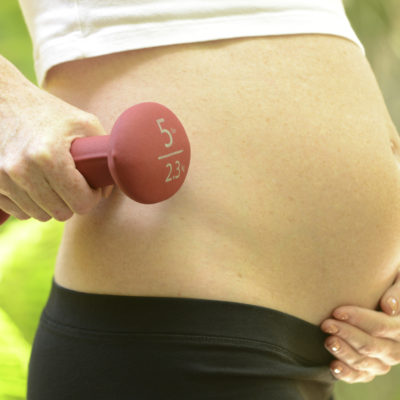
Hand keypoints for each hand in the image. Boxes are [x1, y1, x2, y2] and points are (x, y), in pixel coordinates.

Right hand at [0, 65, 111, 221]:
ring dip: (52, 205)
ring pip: (39, 215)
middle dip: (73, 202)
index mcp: (48, 155)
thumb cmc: (49, 112)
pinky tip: (37, 186)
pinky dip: (32, 204)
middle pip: (61, 213)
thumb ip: (105, 153)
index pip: (80, 203)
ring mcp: (2, 178)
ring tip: (56, 184)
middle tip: (75, 185)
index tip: (92, 186)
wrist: (2, 98)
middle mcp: (21, 170)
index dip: (92, 197)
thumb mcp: (84, 123)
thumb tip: (109, 186)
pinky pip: (19, 212)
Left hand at [320, 270, 399, 382]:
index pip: (382, 326)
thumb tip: (390, 308)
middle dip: (347, 334)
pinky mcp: (369, 368)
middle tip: (326, 324)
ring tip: (327, 341)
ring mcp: (383, 361)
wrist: (376, 293)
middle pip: (371, 345)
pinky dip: (347, 374)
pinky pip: (360, 376)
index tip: (337, 311)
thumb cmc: (384, 280)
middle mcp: (396, 347)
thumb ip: (397, 289)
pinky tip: (333, 366)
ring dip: (344, 352)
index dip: (360, 319)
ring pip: (364, 363)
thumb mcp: (398, 275)